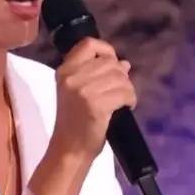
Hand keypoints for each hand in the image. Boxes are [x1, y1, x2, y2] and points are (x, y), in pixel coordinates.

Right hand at [51, 37, 135, 158]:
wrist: (69, 149)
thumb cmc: (75, 122)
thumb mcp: (79, 92)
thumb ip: (98, 74)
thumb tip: (125, 63)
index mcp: (64, 71)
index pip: (88, 44)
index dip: (106, 50)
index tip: (113, 63)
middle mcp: (72, 77)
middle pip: (110, 62)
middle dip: (122, 75)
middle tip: (121, 91)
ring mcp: (83, 90)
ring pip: (120, 77)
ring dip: (128, 89)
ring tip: (124, 100)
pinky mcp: (96, 104)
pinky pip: (124, 93)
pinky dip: (130, 99)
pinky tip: (126, 107)